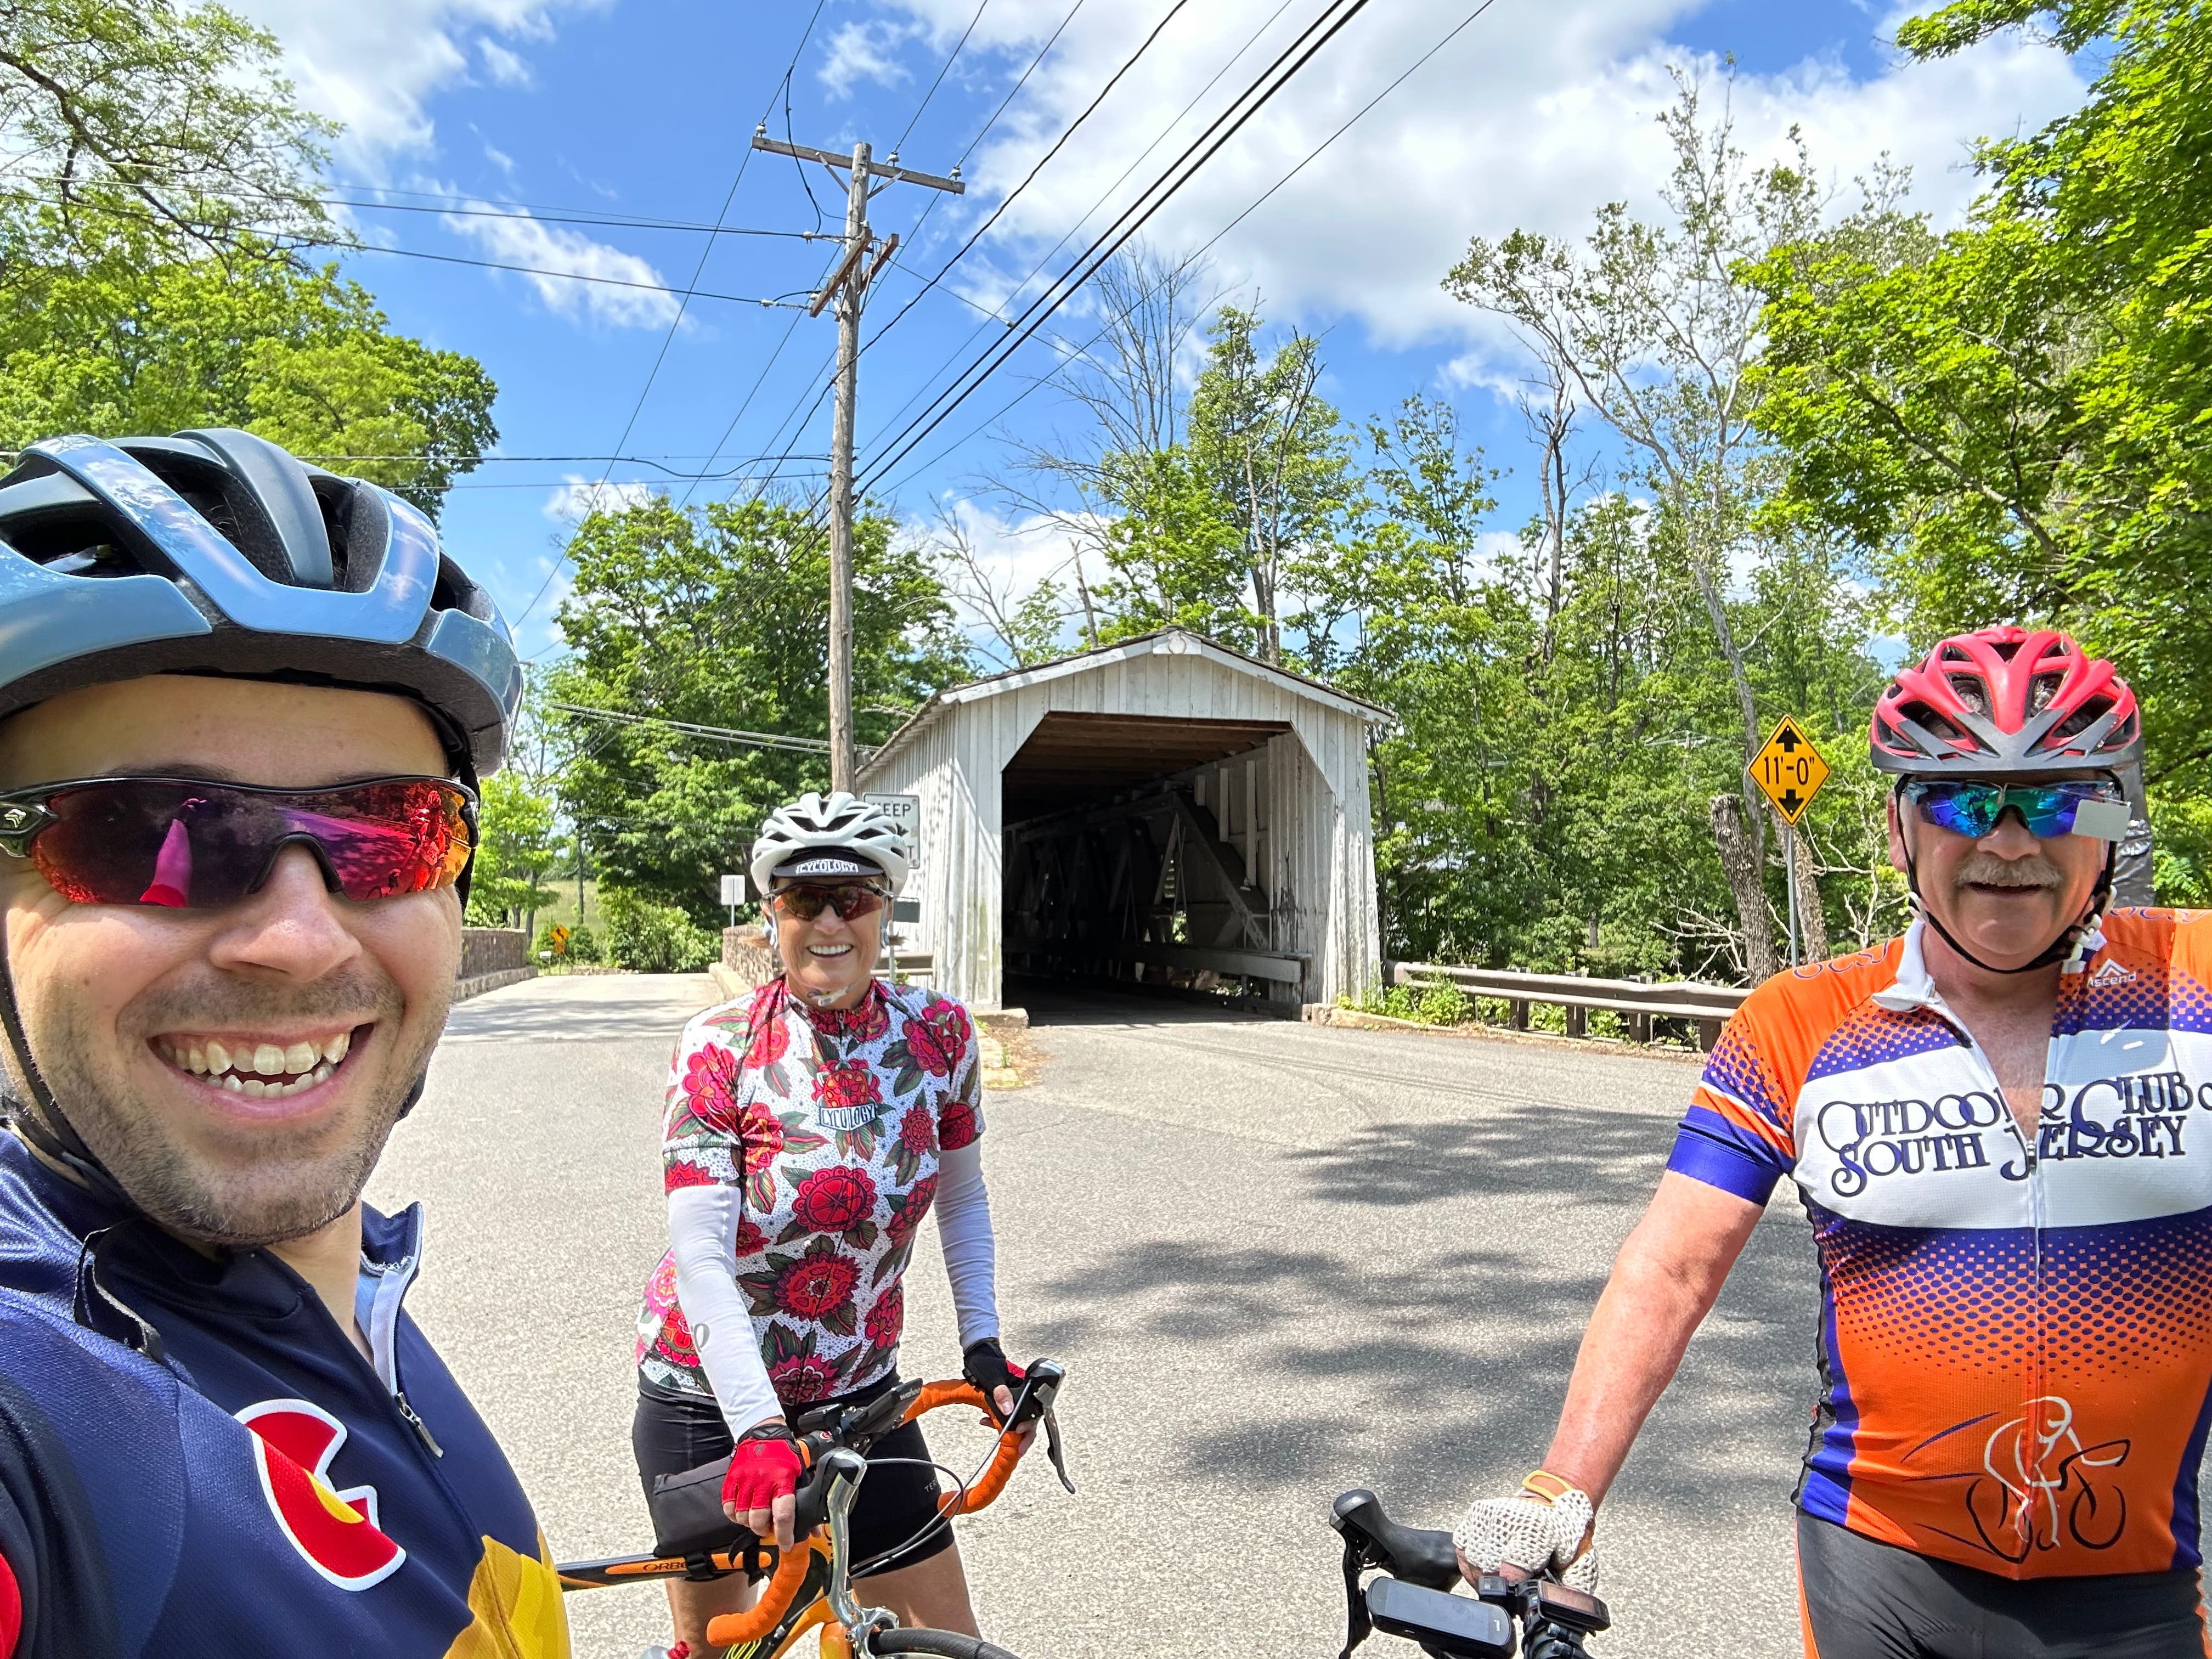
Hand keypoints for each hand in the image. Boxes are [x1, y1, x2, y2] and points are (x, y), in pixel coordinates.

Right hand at [721, 1422, 802, 1548]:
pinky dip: (734, 1515)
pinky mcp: (731, 1479)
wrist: (763, 1433)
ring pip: (742, 1516)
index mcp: (784, 1479)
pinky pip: (728, 1508)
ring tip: (757, 1518)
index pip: (783, 1514)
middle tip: (769, 1528)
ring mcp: (745, 1480)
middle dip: (764, 1530)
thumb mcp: (800, 1475)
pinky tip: (743, 1511)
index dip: (784, 1534)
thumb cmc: (784, 1456)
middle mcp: (763, 1480)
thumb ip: (806, 1501)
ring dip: (750, 1523)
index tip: (786, 1545)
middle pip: (759, 1519)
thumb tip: (815, 1531)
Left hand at [962, 1338, 1037, 1449]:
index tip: (1020, 1433)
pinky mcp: (1005, 1397)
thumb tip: (1008, 1410)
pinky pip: (1006, 1413)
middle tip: (1018, 1449)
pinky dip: (997, 1420)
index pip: (1034, 1410)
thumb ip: (1001, 1393)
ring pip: (1018, 1417)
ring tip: (998, 1434)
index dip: (1029, 1425)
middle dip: (1023, 1434)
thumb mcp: (992, 1377)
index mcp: (1025, 1386)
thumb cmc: (987, 1361)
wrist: (979, 1352)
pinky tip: (986, 1421)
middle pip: (1029, 1417)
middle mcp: (1023, 1392)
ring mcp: (1015, 1395)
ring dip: (1010, 1428)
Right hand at [1453, 1474, 1597, 1592]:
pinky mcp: (1475, 1515)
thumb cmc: (1565, 1535)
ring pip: (1472, 1563)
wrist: (1555, 1501)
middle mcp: (1506, 1520)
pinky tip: (1488, 1567)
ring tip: (1505, 1574)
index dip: (1514, 1591)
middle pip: (1488, 1571)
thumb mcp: (1580, 1563)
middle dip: (1502, 1586)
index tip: (1523, 1595)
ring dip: (1486, 1577)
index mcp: (1534, 1531)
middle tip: (1518, 1584)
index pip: (1509, 1573)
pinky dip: (1472, 1565)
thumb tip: (1561, 1611)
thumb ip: (1572, 1590)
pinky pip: (1462, 1550)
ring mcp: (1487, 1516)